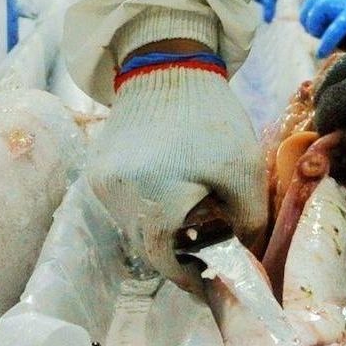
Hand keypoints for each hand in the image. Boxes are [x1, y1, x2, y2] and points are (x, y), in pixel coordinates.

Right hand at [82, 59, 263, 285]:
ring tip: (186, 212)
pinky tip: (166, 188)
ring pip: (132, 226)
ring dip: (158, 229)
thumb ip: (248, 222)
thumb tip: (243, 259)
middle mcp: (119, 194)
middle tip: (202, 247)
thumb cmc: (209, 119)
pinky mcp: (97, 169)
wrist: (167, 67)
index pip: (165, 259)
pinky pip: (121, 204)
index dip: (186, 276)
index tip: (206, 278)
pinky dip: (144, 207)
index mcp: (155, 198)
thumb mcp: (243, 170)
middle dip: (175, 251)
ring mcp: (103, 182)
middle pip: (147, 245)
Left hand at [300, 0, 345, 55]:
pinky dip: (325, 42)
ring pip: (317, 8)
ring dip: (314, 26)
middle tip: (319, 36)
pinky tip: (324, 53)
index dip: (321, 16)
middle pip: (316, 0)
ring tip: (321, 43)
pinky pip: (334, 27)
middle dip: (310, 19)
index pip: (330, 1)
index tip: (325, 33)